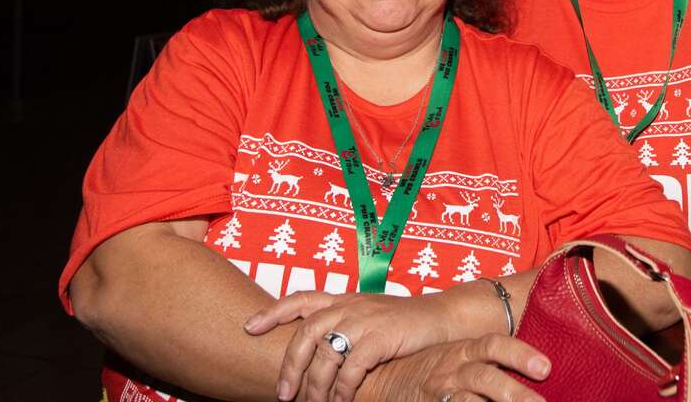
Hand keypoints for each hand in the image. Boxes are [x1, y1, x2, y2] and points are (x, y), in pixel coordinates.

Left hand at [244, 290, 455, 401]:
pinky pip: (352, 367)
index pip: (300, 298)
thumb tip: (315, 351)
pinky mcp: (381, 336)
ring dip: (315, 385)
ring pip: (326, 354)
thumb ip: (343, 325)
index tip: (248, 326)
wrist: (442, 318)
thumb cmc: (403, 324)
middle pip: (306, 331)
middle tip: (282, 393)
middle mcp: (350, 306)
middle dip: (290, 365)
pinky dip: (342, 389)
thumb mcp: (368, 316)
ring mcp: (365, 320)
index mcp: (344, 299)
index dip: (272, 311)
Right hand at [381, 334, 549, 401]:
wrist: (384, 379)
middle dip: (514, 394)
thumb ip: (492, 361)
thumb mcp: (460, 355)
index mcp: (464, 350)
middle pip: (486, 378)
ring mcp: (441, 393)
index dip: (520, 354)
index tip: (546, 368)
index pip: (494, 345)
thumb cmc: (434, 367)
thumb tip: (542, 369)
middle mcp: (453, 370)